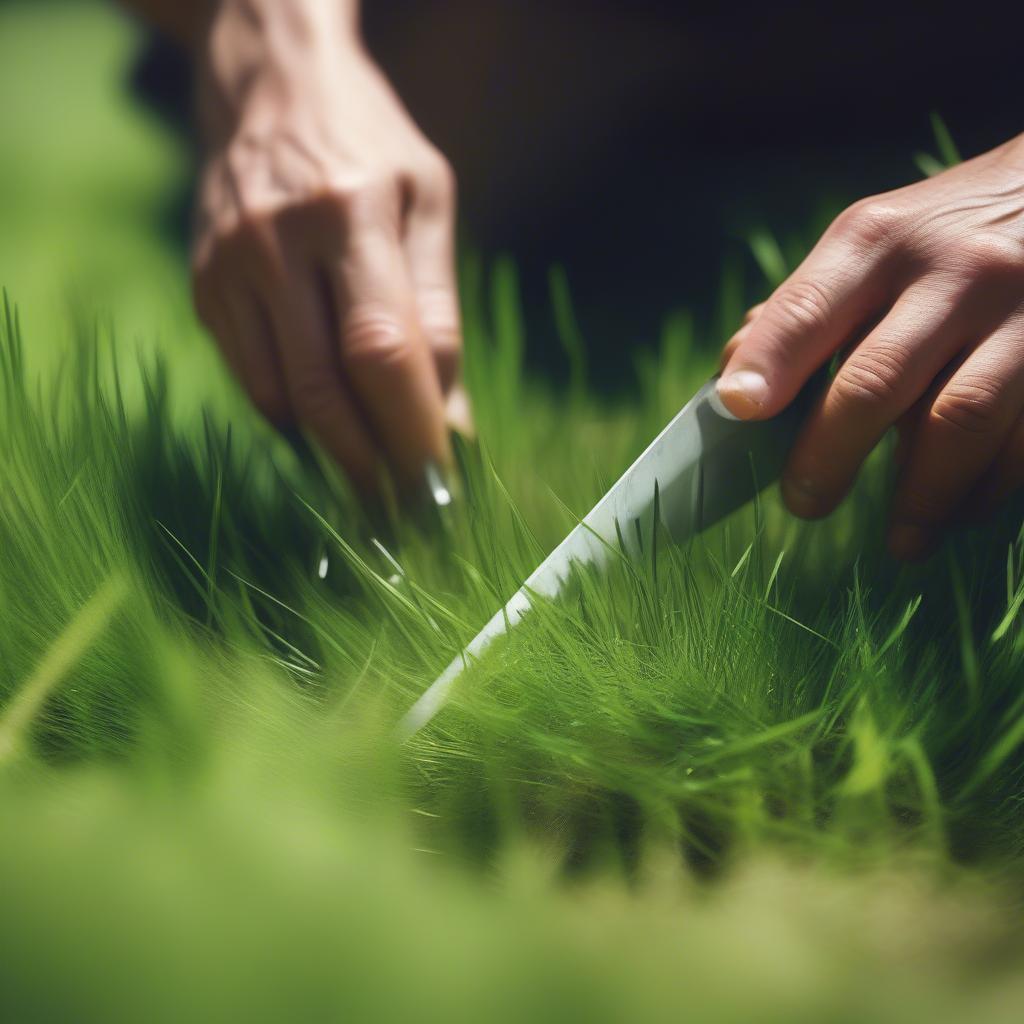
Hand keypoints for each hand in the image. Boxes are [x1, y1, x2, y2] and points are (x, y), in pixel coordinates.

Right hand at [191, 0, 462, 496]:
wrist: (268, 85)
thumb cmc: (371, 145)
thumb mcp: (430, 203)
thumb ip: (441, 314)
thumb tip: (454, 425)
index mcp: (352, 209)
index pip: (385, 350)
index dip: (414, 431)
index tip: (443, 487)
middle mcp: (279, 240)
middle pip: (327, 390)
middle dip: (374, 466)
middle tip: (410, 513)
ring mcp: (230, 266)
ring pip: (284, 398)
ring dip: (337, 454)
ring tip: (380, 481)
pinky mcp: (205, 286)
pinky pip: (254, 381)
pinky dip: (298, 420)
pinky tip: (332, 427)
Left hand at [719, 134, 1023, 558]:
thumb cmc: (940, 239)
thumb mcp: (870, 248)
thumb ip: (805, 312)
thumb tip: (737, 384)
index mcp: (879, 242)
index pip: (808, 310)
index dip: (769, 364)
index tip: (736, 411)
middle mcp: (952, 271)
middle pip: (875, 379)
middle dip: (829, 455)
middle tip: (803, 504)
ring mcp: (1021, 312)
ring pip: (959, 421)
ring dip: (921, 496)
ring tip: (900, 542)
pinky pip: (1023, 441)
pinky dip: (985, 487)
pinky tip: (959, 509)